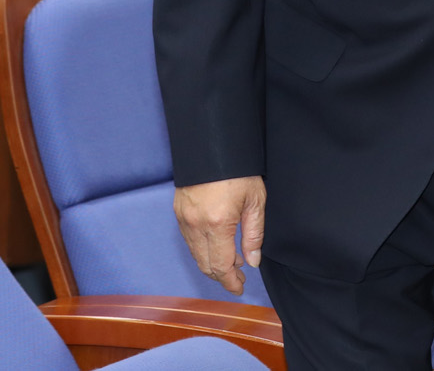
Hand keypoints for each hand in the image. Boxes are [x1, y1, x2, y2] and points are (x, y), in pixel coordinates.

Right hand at [174, 176, 265, 296]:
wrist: (212, 144)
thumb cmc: (238, 170)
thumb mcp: (255, 201)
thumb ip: (254, 234)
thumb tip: (252, 261)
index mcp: (217, 224)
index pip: (221, 266)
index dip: (230, 282)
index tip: (239, 288)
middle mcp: (196, 225)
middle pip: (205, 265)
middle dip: (221, 276)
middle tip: (238, 278)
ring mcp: (184, 218)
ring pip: (195, 254)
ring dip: (211, 263)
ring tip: (232, 261)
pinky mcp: (178, 211)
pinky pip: (189, 240)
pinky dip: (202, 249)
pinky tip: (217, 245)